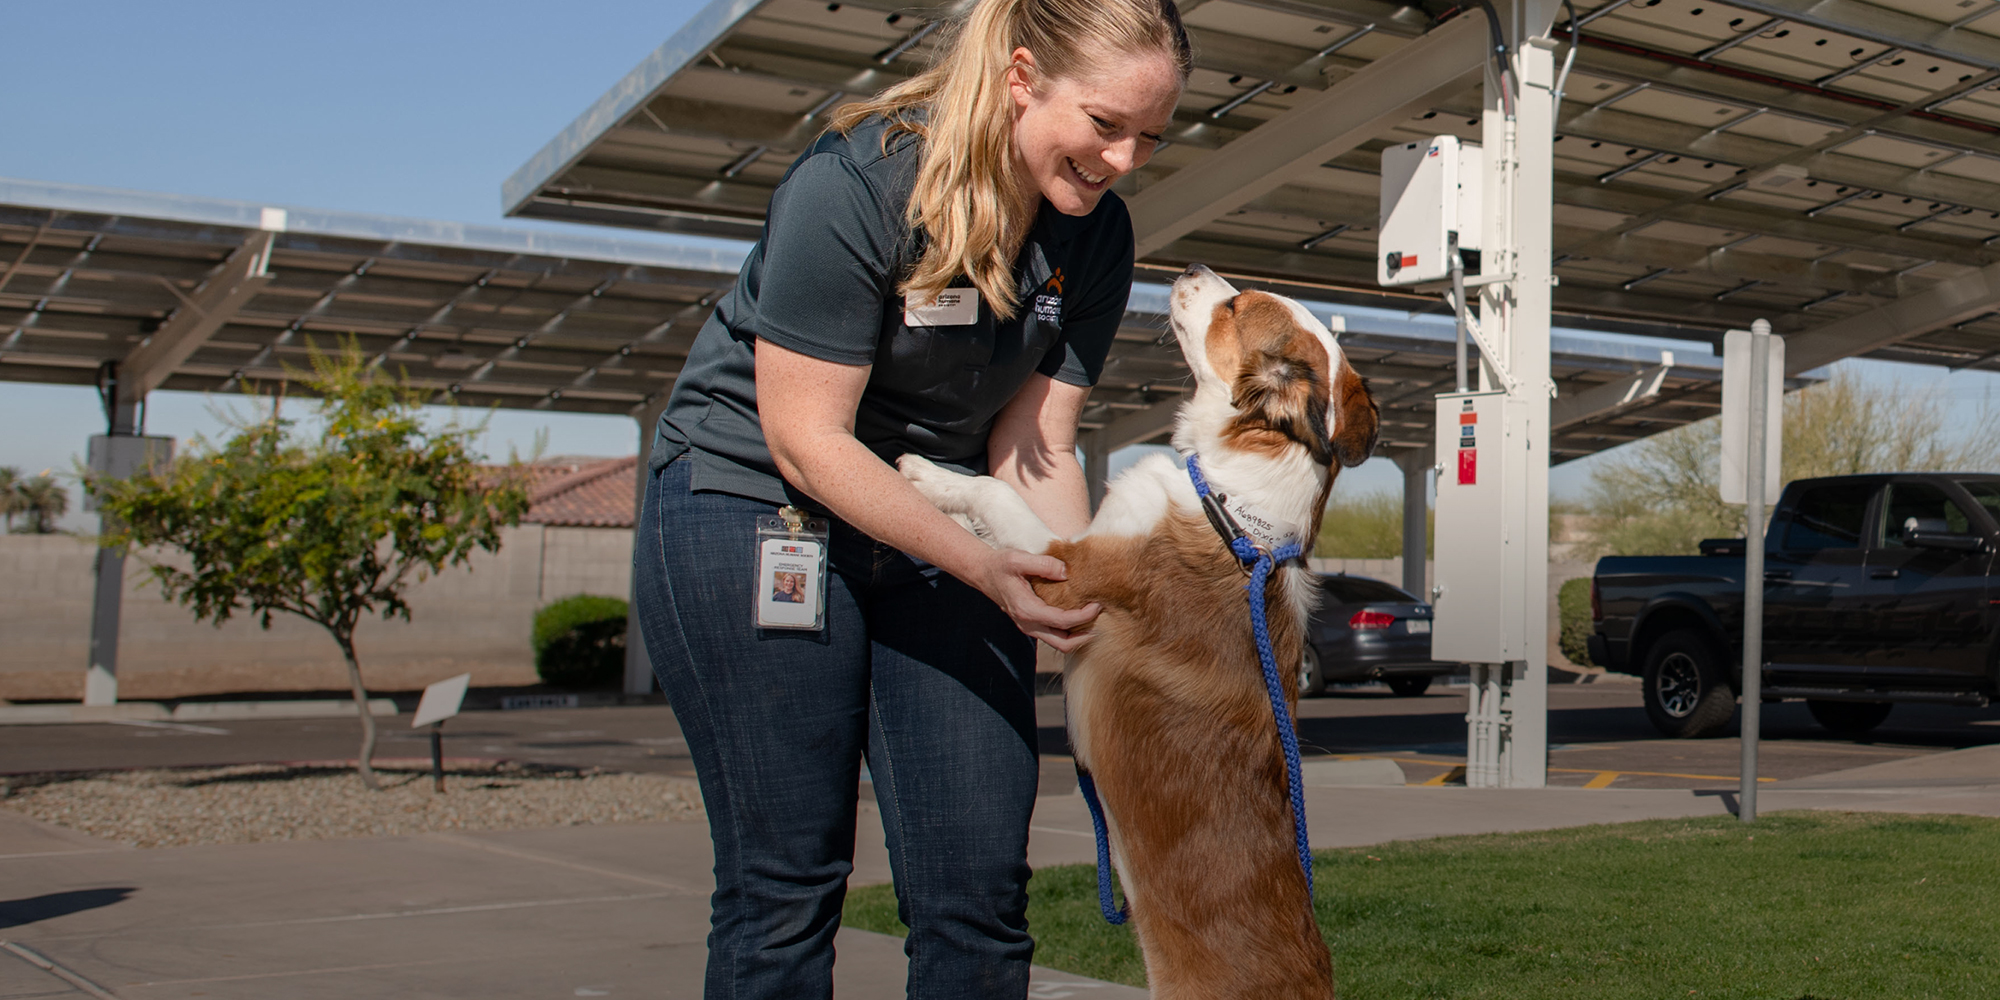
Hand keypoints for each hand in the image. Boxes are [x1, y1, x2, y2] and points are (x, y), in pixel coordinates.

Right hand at [973, 548, 1100, 652]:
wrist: (983, 572)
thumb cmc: (1001, 564)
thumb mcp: (1019, 559)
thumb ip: (1043, 564)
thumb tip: (1066, 572)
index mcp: (1027, 610)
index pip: (1062, 621)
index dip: (1084, 616)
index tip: (1098, 604)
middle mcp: (1028, 624)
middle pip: (1063, 644)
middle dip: (1084, 636)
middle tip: (1100, 620)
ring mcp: (1029, 627)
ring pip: (1059, 643)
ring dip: (1078, 635)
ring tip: (1092, 618)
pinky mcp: (1031, 624)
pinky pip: (1054, 635)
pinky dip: (1069, 630)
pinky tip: (1079, 616)